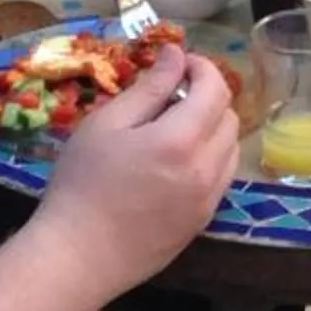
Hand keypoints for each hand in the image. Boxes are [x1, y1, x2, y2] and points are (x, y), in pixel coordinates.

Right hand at [33, 48, 238, 291]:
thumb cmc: (82, 184)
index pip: (216, 89)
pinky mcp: (202, 221)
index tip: (179, 65)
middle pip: (230, 117)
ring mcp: (209, 199)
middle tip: (172, 96)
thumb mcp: (107, 125)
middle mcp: (206, 169)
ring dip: (213, 128)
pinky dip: (210, 158)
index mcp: (182, 140)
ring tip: (174, 129)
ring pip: (231, 149)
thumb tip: (177, 55)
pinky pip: (222, 178)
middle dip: (208, 97)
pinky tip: (176, 163)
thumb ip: (149, 88)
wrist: (78, 256)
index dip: (202, 68)